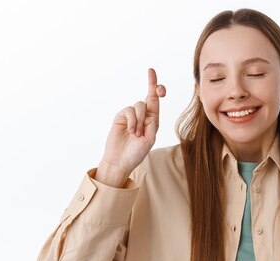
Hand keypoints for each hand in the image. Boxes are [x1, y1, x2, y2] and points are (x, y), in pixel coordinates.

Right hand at [96, 68, 165, 186]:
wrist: (120, 161)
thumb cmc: (137, 153)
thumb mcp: (150, 138)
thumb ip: (152, 122)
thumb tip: (148, 106)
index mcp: (152, 120)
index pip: (156, 101)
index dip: (157, 88)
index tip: (159, 80)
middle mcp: (142, 116)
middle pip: (149, 96)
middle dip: (153, 86)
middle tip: (158, 87)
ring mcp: (131, 116)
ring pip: (139, 105)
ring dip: (140, 120)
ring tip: (136, 134)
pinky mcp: (120, 117)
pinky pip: (129, 110)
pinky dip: (132, 121)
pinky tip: (130, 131)